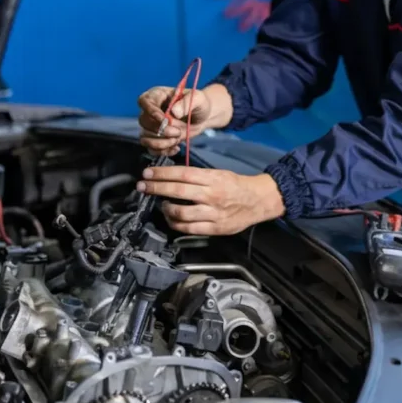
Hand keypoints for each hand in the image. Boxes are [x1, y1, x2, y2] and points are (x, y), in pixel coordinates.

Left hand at [136, 166, 285, 235]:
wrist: (258, 201)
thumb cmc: (237, 186)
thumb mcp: (219, 174)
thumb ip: (198, 177)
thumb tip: (173, 176)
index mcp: (213, 179)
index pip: (182, 174)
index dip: (162, 174)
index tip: (147, 174)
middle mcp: (212, 195)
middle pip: (178, 191)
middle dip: (156, 188)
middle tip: (143, 187)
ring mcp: (213, 213)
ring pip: (181, 213)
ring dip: (166, 209)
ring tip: (161, 204)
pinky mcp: (215, 228)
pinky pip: (189, 228)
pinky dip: (176, 224)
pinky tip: (172, 218)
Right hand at [137, 86, 212, 155]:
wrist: (203, 117)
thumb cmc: (199, 103)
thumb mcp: (198, 98)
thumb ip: (187, 102)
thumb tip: (174, 112)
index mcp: (157, 95)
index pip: (144, 101)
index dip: (151, 112)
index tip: (165, 120)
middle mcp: (150, 110)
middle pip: (144, 121)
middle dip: (161, 130)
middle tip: (178, 132)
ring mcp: (152, 125)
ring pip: (144, 137)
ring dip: (160, 143)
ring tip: (177, 139)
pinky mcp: (156, 139)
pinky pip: (151, 149)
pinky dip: (163, 151)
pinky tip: (176, 148)